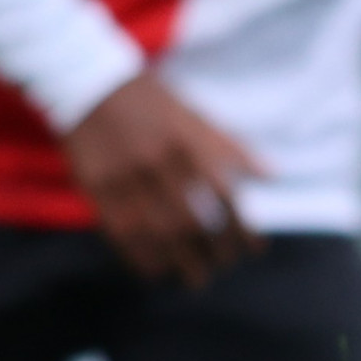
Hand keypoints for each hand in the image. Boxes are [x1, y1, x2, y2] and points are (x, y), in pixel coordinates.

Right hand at [63, 73, 261, 284]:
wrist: (88, 81)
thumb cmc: (149, 99)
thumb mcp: (193, 114)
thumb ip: (230, 147)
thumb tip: (272, 175)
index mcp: (187, 143)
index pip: (224, 196)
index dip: (242, 227)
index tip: (253, 249)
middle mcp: (159, 163)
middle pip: (193, 221)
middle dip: (214, 251)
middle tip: (224, 266)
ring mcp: (125, 178)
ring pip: (159, 232)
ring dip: (181, 261)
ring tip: (197, 278)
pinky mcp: (97, 188)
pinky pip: (122, 232)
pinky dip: (141, 256)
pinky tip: (156, 270)